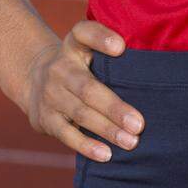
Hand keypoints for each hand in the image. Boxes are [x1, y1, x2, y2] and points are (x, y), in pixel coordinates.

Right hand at [20, 19, 144, 161]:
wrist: (35, 79)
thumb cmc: (79, 64)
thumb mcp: (88, 48)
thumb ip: (111, 51)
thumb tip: (153, 69)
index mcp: (74, 45)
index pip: (84, 33)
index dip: (100, 38)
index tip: (121, 47)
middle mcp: (60, 68)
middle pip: (88, 88)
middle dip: (114, 108)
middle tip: (140, 124)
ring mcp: (50, 94)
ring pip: (81, 114)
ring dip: (107, 129)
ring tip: (131, 142)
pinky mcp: (45, 119)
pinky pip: (67, 134)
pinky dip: (87, 146)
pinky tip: (106, 154)